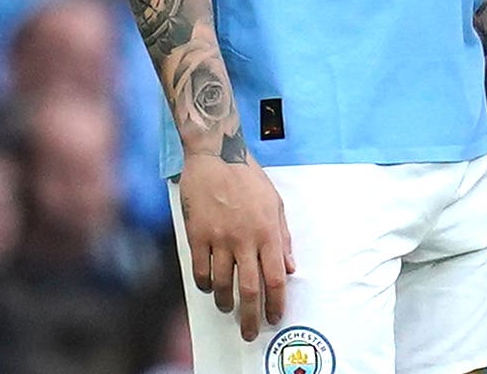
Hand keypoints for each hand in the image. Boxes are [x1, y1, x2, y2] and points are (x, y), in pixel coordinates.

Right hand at [179, 152, 294, 340]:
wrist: (216, 155)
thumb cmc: (248, 177)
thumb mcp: (276, 203)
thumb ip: (283, 237)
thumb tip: (289, 268)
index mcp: (268, 231)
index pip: (275, 278)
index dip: (276, 303)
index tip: (275, 316)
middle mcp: (245, 239)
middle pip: (250, 289)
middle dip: (252, 316)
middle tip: (251, 331)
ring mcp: (219, 239)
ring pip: (223, 284)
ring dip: (226, 302)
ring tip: (228, 307)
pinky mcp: (197, 235)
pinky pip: (201, 270)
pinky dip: (205, 284)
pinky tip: (209, 286)